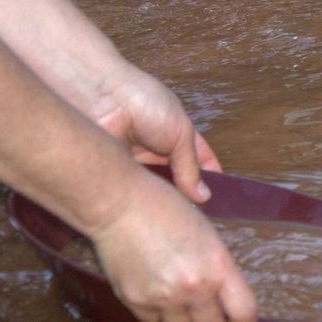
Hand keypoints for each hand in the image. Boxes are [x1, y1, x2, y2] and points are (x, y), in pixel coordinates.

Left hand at [88, 69, 221, 205]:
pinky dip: (142, 203)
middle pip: (178, 179)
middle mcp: (156, 151)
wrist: (102, 102)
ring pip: (156, 190)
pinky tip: (151, 215)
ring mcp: (136, 164)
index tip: (219, 199)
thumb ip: (190, 165)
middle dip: (187, 195)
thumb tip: (203, 195)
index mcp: (177, 134)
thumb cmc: (145, 103)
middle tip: (197, 216)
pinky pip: (133, 194)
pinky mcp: (116, 176)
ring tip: (176, 219)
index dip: (210, 178)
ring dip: (165, 201)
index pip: (199, 160)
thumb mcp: (180, 132)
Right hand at [89, 171, 256, 321]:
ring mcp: (163, 298)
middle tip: (213, 313)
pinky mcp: (136, 302)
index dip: (246, 319)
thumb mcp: (205, 234)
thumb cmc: (164, 208)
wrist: (117, 205)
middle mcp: (193, 286)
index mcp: (217, 264)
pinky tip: (162, 301)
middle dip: (217, 321)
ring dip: (188, 321)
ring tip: (187, 308)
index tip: (240, 318)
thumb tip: (224, 298)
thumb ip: (217, 269)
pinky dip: (161, 316)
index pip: (244, 311)